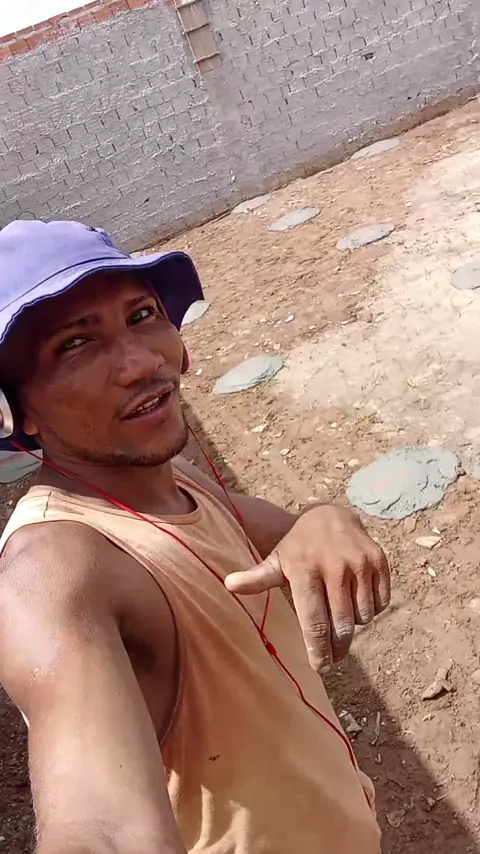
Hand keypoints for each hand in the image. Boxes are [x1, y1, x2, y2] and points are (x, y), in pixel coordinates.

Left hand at [225, 505, 389, 671]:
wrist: (331, 515)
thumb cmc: (299, 547)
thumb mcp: (277, 560)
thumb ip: (256, 578)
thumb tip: (227, 584)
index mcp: (305, 569)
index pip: (314, 621)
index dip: (318, 650)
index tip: (320, 668)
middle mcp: (335, 566)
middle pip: (341, 626)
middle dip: (337, 648)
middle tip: (333, 658)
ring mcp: (360, 563)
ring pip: (362, 617)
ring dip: (353, 625)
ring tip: (341, 614)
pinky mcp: (379, 561)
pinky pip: (380, 604)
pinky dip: (371, 610)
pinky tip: (357, 599)